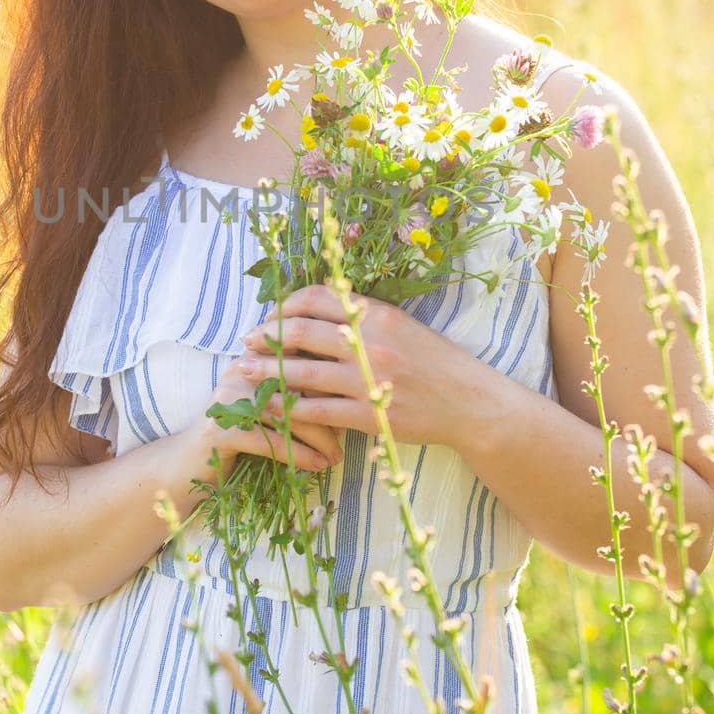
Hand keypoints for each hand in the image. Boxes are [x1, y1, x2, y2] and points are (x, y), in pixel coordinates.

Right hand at [197, 356, 343, 475]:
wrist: (185, 466)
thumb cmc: (238, 436)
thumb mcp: (266, 408)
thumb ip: (295, 391)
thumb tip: (346, 394)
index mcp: (255, 358)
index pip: (302, 357)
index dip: (332, 378)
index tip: (356, 401)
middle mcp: (241, 371)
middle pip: (297, 384)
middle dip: (330, 409)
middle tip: (353, 432)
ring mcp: (228, 400)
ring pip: (287, 413)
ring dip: (319, 437)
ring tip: (338, 456)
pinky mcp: (221, 431)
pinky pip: (271, 441)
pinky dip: (300, 454)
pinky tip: (318, 466)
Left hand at [239, 282, 503, 451]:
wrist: (470, 403)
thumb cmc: (434, 363)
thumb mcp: (402, 325)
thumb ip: (362, 315)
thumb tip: (316, 305)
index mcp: (377, 314)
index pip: (317, 298)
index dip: (285, 306)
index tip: (269, 316)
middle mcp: (370, 342)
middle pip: (301, 331)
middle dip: (266, 335)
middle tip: (246, 341)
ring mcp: (369, 380)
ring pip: (302, 371)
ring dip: (266, 370)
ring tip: (244, 370)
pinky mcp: (369, 415)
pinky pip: (317, 410)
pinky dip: (288, 408)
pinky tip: (270, 407)